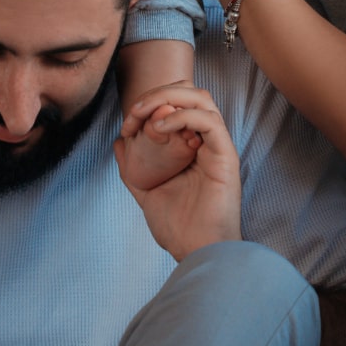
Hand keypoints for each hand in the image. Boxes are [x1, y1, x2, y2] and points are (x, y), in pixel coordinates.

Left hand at [114, 83, 241, 260]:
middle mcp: (207, 142)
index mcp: (193, 146)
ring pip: (201, 98)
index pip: (178, 102)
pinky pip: (208, 120)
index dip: (150, 102)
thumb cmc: (178, 228)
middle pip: (190, 92)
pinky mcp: (226, 156)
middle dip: (158, 93)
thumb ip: (133, 168)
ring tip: (145, 115)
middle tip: (135, 111)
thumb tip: (119, 143)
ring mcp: (218, 147)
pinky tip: (159, 128)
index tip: (127, 123)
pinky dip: (181, 116)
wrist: (196, 252)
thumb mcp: (146, 192)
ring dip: (168, 98)